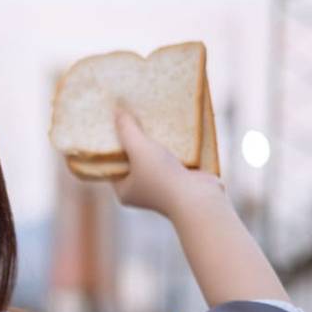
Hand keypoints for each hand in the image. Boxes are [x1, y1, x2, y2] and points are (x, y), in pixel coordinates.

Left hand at [110, 104, 225, 217]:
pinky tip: (173, 128)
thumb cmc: (162, 177)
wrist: (200, 199)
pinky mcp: (182, 180)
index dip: (111, 146)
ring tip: (151, 118)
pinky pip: (173, 159)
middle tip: (132, 117)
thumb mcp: (139, 149)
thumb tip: (116, 112)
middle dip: (135, 141)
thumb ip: (127, 131)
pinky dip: (173, 146)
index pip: (112, 165)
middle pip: (134, 160)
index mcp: (124, 190)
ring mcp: (163, 186)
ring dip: (156, 142)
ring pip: (155, 159)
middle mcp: (142, 190)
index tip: (112, 126)